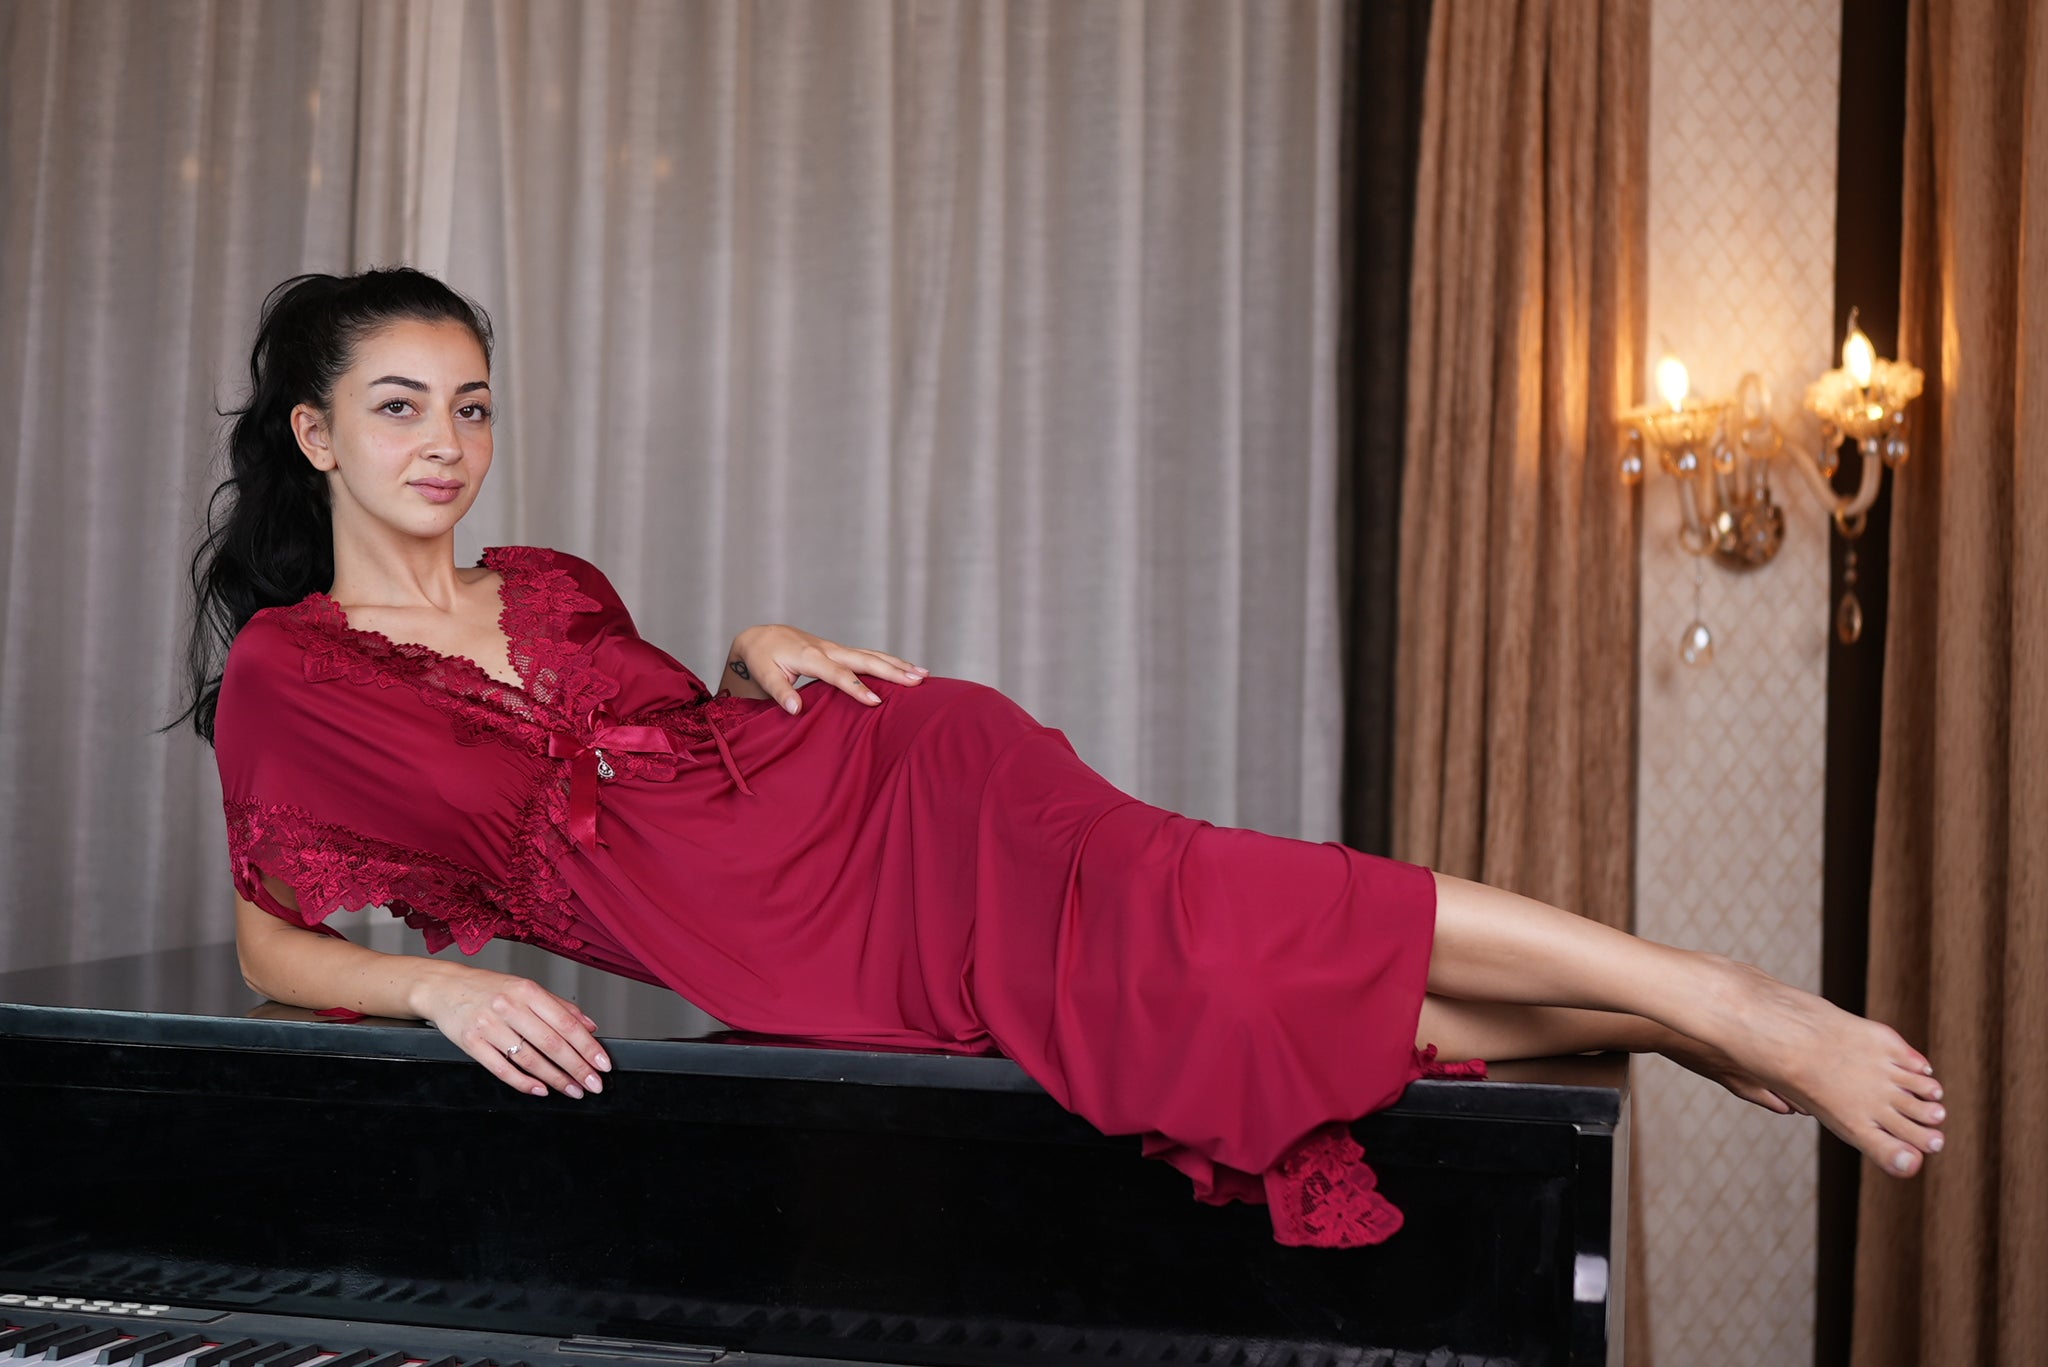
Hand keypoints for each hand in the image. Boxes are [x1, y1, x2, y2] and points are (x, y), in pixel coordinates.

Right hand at [413, 963, 611, 1098]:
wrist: (444, 987)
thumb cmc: (488, 988)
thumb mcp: (525, 988)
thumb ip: (559, 1006)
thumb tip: (590, 1026)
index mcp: (527, 991)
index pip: (566, 1023)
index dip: (588, 1046)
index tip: (603, 1064)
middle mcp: (509, 1007)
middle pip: (551, 1044)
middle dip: (577, 1068)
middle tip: (593, 1084)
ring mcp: (489, 1025)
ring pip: (529, 1059)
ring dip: (556, 1079)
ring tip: (572, 1090)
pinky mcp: (471, 1043)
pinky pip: (502, 1069)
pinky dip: (524, 1082)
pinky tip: (541, 1090)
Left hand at [722, 624, 928, 713]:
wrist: (761, 637)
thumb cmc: (761, 658)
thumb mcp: (762, 675)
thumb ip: (778, 691)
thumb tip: (795, 709)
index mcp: (810, 657)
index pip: (839, 674)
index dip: (857, 688)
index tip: (876, 702)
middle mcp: (828, 649)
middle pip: (865, 659)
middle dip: (892, 670)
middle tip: (918, 681)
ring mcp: (836, 649)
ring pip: (872, 655)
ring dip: (897, 664)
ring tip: (924, 674)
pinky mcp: (839, 651)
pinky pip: (868, 655)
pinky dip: (888, 661)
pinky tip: (906, 668)